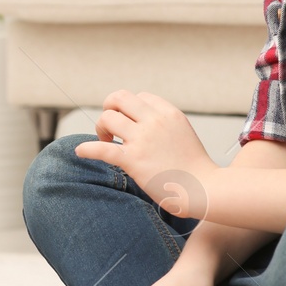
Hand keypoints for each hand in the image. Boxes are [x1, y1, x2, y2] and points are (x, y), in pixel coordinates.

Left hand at [74, 90, 214, 203]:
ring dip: (101, 128)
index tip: (130, 124)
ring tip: (106, 142)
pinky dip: (87, 149)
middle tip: (110, 127)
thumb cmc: (193, 167)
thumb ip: (163, 123)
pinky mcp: (133, 160)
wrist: (205, 189)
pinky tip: (81, 152)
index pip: (140, 96)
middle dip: (109, 107)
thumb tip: (138, 122)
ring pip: (107, 118)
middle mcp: (155, 121)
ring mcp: (143, 139)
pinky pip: (101, 149)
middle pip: (119, 98)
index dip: (130, 109)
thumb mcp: (182, 132)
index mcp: (168, 113)